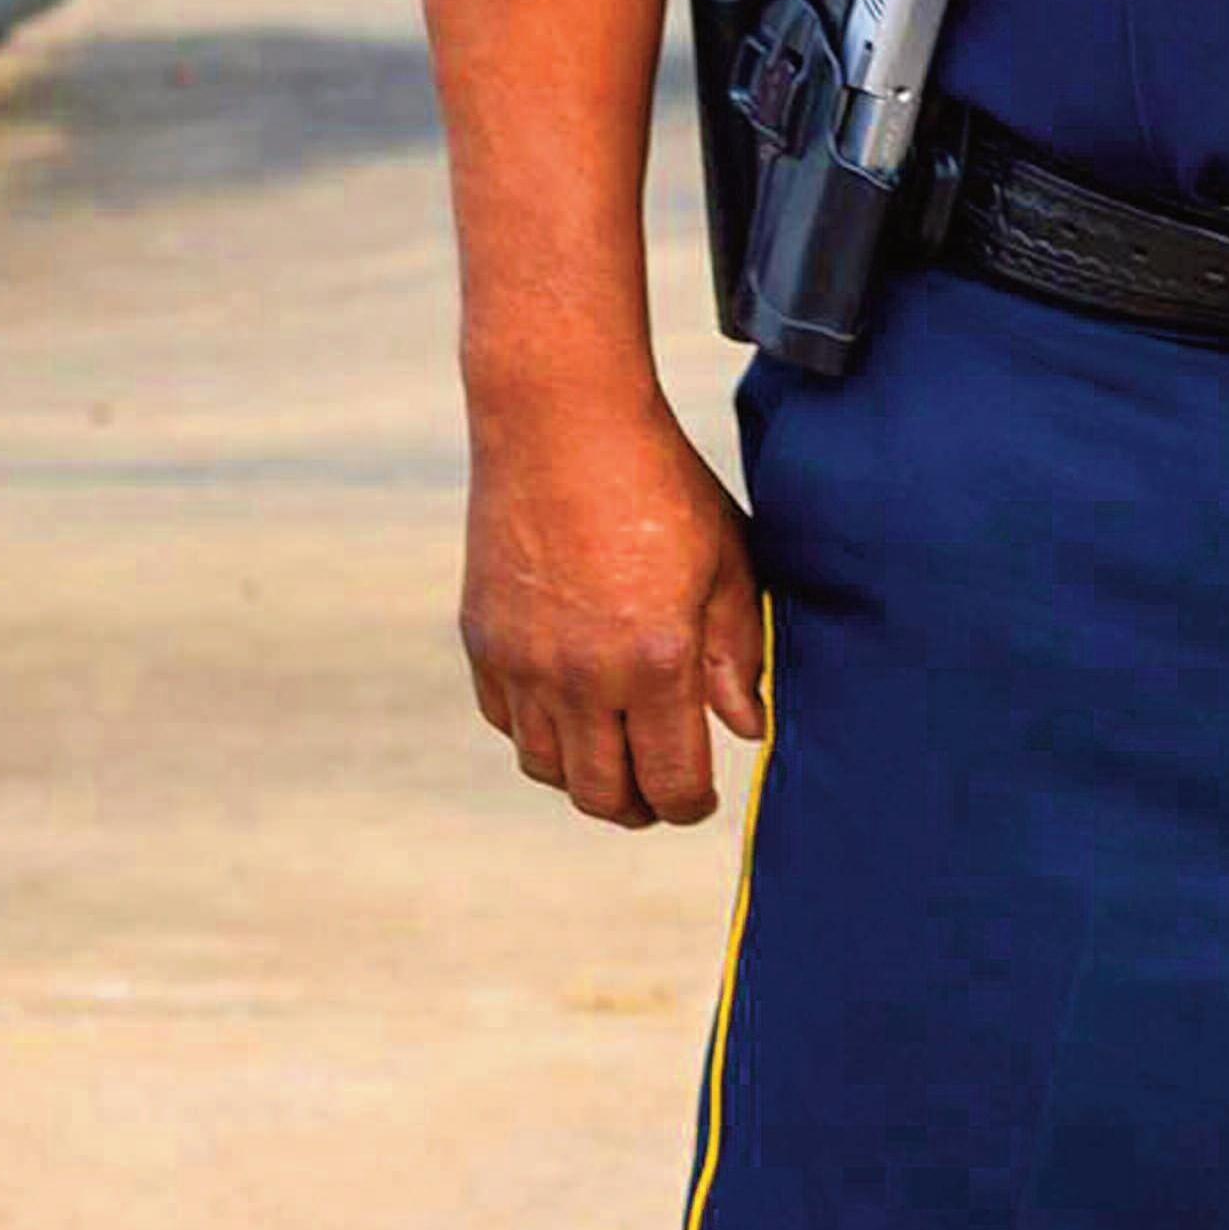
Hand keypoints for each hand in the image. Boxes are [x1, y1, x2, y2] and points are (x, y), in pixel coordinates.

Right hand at [459, 388, 767, 828]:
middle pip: (601, 796)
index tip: (700, 797)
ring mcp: (523, 662)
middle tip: (657, 792)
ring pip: (547, 767)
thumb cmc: (660, 484)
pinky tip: (567, 708)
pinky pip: (504, 721)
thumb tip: (746, 728)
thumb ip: (738, 654)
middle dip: (637, 807)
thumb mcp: (726, 561)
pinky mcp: (482, 640)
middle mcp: (581, 676)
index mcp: (655, 661)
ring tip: (614, 753)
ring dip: (584, 775)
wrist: (561, 422)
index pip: (670, 784)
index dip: (690, 806)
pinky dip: (536, 731)